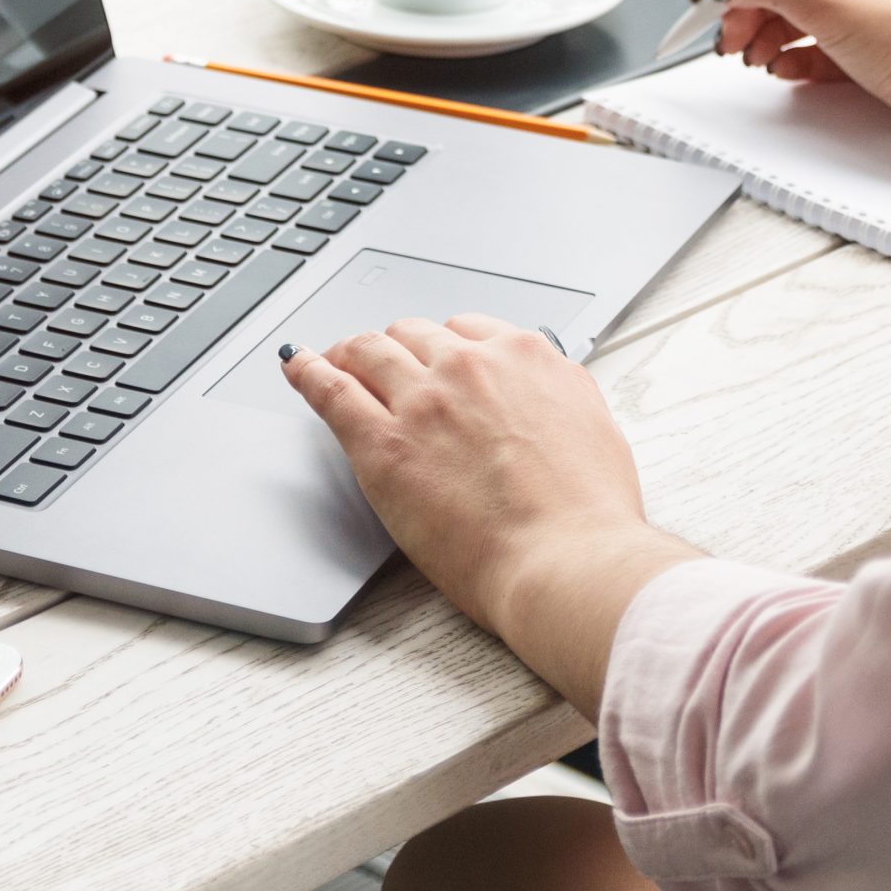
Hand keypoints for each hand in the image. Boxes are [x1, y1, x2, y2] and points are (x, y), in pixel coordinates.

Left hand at [282, 317, 695, 717]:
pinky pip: (331, 390)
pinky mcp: (382, 442)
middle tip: (382, 363)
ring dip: (351, 352)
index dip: (443, 346)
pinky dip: (308, 372)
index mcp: (525, 356)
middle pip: (414, 335)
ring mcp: (422, 400)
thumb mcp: (593, 427)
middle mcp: (469, 366)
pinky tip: (297, 366)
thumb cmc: (588, 515)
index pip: (467, 330)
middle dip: (397, 347)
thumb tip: (541, 392)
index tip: (433, 357)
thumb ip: (557, 397)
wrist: (567, 560)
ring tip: (336, 359)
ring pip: (370, 351)